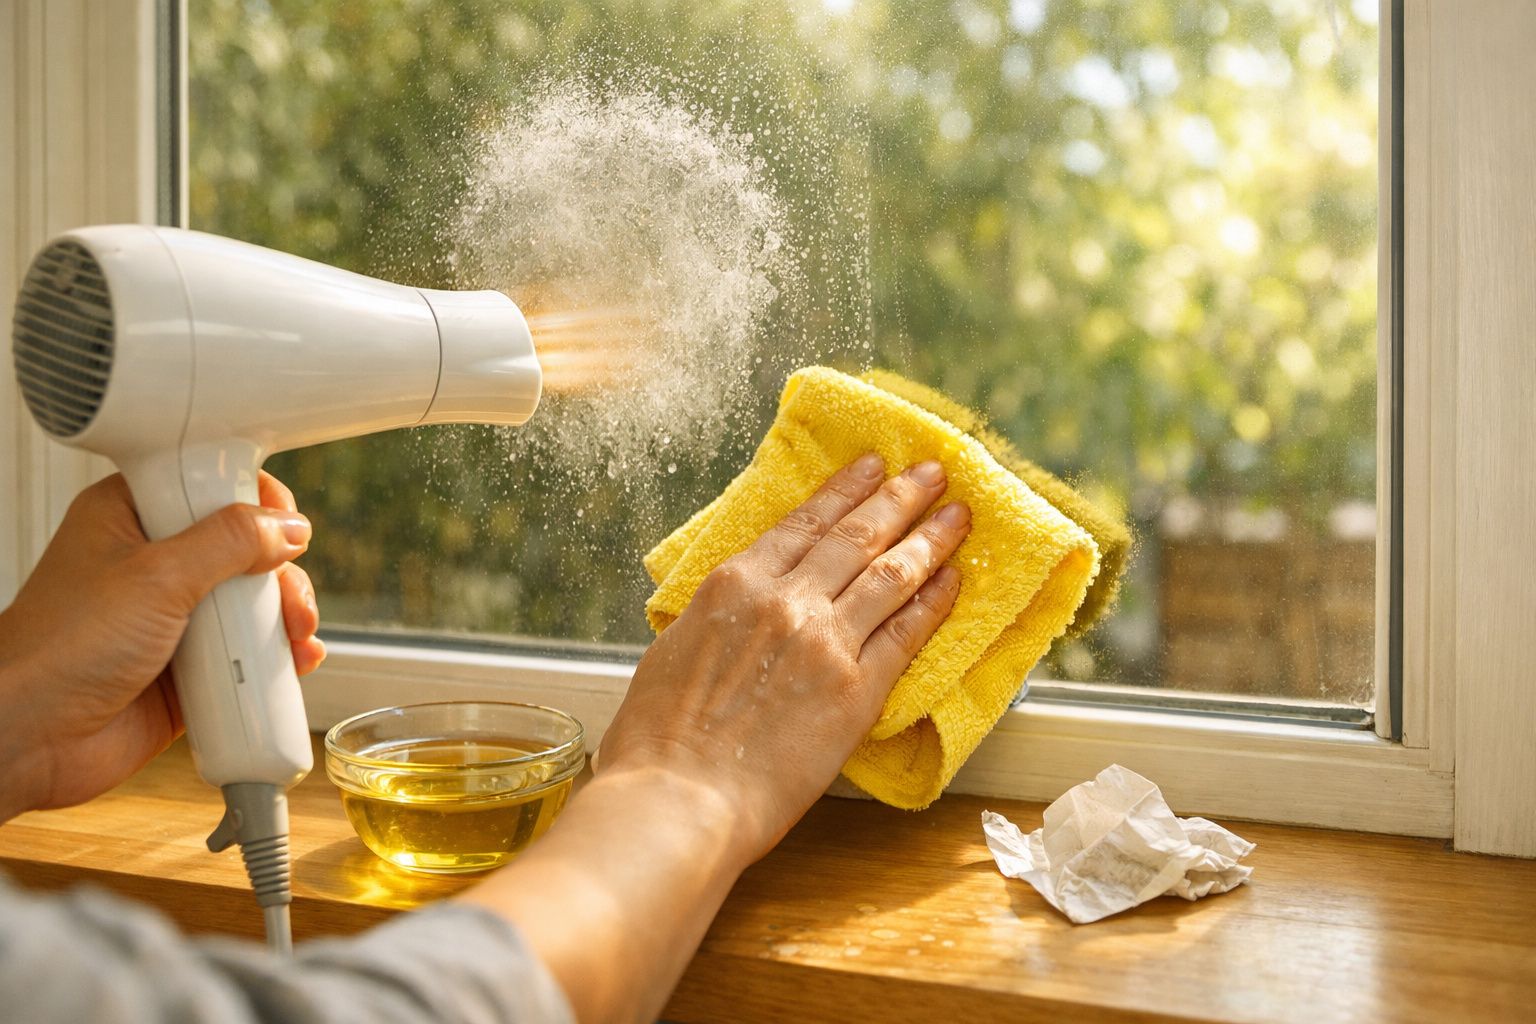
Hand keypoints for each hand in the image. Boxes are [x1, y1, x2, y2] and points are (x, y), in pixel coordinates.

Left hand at [0, 472, 323, 820]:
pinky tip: (295, 660)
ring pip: (253, 601)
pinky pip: (250, 653)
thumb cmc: (61, 649)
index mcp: (130, 520)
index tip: (282, 518)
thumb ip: (228, 542)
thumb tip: (287, 526)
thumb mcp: (155, 576)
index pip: (204, 484)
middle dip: (280, 570)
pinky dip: (279, 656)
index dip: (251, 496)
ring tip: (296, 635)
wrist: (33, 738)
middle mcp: (155, 565)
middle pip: (244, 546)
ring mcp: (174, 617)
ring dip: (287, 615)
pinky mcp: (191, 668)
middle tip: (289, 595)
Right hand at [598, 453, 969, 860]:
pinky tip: (954, 582)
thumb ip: (717, 622)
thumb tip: (734, 616)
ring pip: (890, 575)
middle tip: (930, 473)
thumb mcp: (673, 651)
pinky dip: (934, 603)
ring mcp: (825, 641)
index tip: (870, 467)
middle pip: (855, 537)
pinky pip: (906, 634)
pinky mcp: (857, 689)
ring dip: (929, 540)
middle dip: (898, 499)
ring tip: (958, 516)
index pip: (802, 523)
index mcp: (733, 585)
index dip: (842, 492)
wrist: (680, 798)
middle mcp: (784, 600)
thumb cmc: (657, 741)